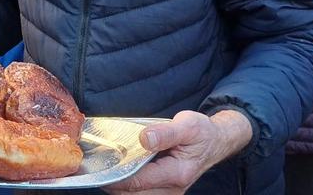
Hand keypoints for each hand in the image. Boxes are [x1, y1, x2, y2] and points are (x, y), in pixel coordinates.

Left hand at [104, 110, 251, 193]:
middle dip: (113, 182)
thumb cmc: (201, 133)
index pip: (138, 180)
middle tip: (97, 165)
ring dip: (119, 185)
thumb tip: (145, 138)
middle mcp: (172, 189)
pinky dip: (128, 185)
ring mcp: (168, 193)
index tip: (101, 164)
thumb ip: (166, 133)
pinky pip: (140, 193)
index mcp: (177, 173)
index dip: (117, 175)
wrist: (215, 142)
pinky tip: (119, 171)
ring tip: (105, 168)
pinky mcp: (164, 191)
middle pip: (132, 193)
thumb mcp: (187, 125)